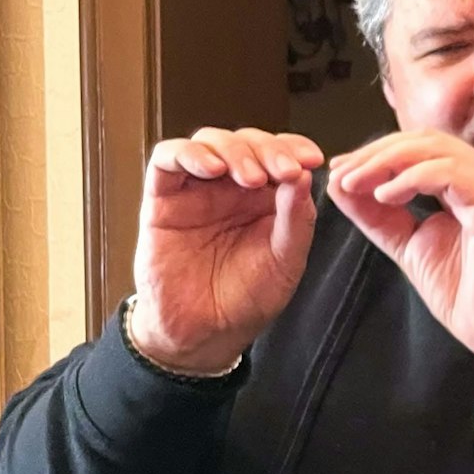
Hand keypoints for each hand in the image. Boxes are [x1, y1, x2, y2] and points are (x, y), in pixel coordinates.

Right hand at [129, 128, 322, 372]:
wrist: (204, 332)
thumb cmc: (246, 298)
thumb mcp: (285, 260)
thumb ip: (296, 218)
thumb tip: (305, 174)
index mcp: (267, 197)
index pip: (281, 154)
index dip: (295, 147)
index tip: (311, 158)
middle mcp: (232, 187)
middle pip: (247, 141)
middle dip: (267, 149)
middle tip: (282, 170)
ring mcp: (197, 189)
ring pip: (210, 141)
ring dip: (233, 150)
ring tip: (250, 178)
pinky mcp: (163, 197)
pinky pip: (167, 159)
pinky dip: (188, 154)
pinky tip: (211, 169)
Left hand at [326, 130, 473, 379]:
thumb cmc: (469, 296)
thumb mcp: (409, 246)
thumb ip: (379, 216)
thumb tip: (341, 184)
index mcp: (471, 185)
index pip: (421, 149)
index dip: (377, 154)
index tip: (341, 170)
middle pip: (425, 140)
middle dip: (376, 152)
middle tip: (342, 172)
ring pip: (435, 149)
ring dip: (387, 161)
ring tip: (355, 183)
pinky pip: (450, 172)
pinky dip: (412, 178)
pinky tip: (384, 196)